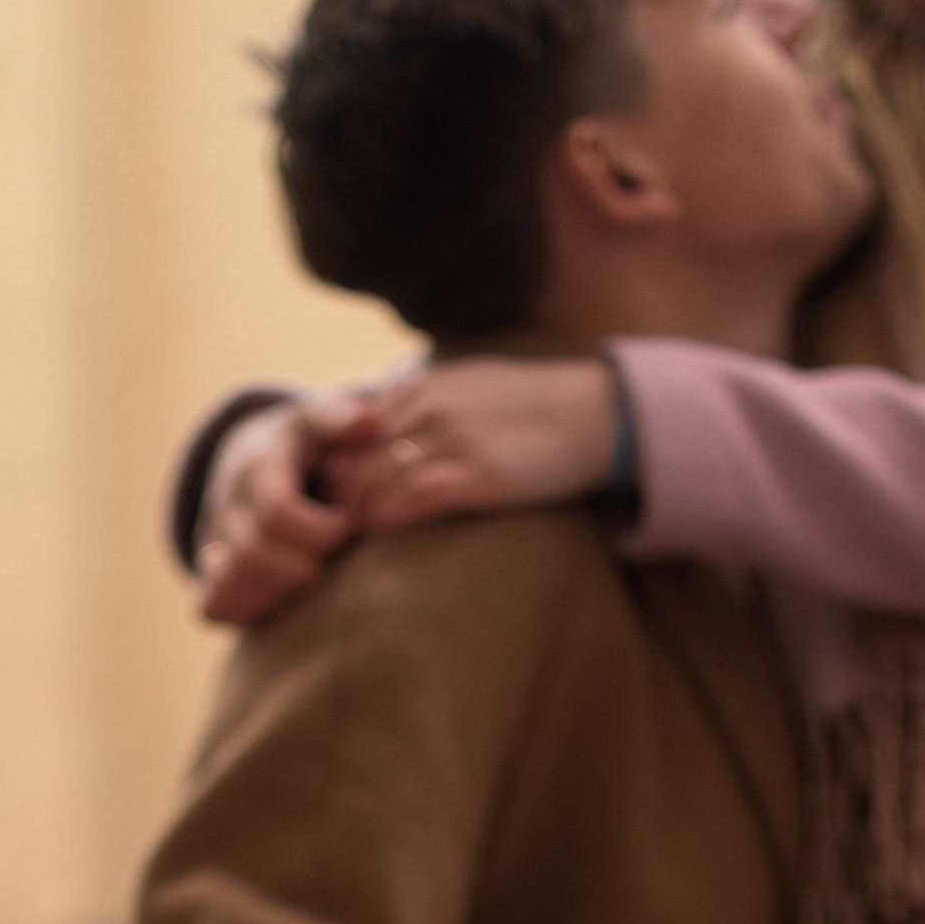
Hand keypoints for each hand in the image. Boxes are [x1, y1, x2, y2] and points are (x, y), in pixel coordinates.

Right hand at [195, 399, 357, 626]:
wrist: (251, 462)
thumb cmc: (303, 446)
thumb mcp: (320, 422)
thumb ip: (343, 418)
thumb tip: (370, 419)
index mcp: (254, 465)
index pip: (277, 511)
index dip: (322, 531)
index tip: (349, 527)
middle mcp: (223, 504)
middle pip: (254, 555)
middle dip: (307, 565)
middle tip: (335, 558)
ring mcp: (208, 541)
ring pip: (231, 586)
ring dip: (282, 592)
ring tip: (313, 574)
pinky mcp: (204, 575)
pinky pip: (213, 607)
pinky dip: (251, 610)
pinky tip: (284, 595)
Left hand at [321, 360, 618, 530]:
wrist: (593, 413)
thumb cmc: (531, 407)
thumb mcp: (469, 385)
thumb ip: (425, 399)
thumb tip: (386, 421)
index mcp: (422, 387)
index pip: (350, 428)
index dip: (335, 465)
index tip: (333, 494)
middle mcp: (430, 408)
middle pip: (354, 457)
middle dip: (337, 496)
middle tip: (331, 527)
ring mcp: (453, 440)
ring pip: (374, 479)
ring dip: (356, 514)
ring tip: (351, 539)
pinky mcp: (480, 474)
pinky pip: (412, 498)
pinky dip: (387, 518)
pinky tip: (382, 534)